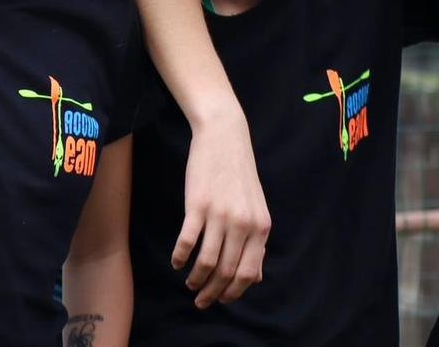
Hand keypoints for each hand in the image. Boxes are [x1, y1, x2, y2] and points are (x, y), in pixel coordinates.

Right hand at [176, 112, 269, 306]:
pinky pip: (187, 241)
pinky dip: (180, 257)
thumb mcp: (256, 209)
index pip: (248, 273)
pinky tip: (176, 262)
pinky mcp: (198, 205)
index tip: (220, 300)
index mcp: (261, 228)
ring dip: (196, 279)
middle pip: (227, 272)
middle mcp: (243, 225)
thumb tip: (255, 277)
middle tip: (200, 301)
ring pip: (207, 261)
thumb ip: (256, 242)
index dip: (233, 293)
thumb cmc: (238, 174)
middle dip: (212, 293)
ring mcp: (220, 215)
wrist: (225, 137)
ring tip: (189, 284)